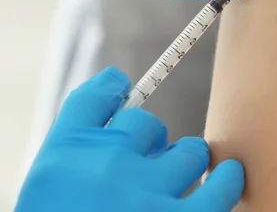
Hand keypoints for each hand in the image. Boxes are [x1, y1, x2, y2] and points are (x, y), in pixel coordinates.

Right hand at [15, 67, 243, 211]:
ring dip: (188, 161)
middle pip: (147, 124)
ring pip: (190, 151)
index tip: (124, 99)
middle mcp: (107, 166)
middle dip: (148, 141)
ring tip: (183, 176)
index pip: (100, 96)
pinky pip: (221, 185)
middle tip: (142, 169)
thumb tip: (117, 80)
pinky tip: (227, 177)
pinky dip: (227, 180)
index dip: (117, 94)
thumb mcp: (48, 184)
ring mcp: (147, 197)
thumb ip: (80, 131)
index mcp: (65, 153)